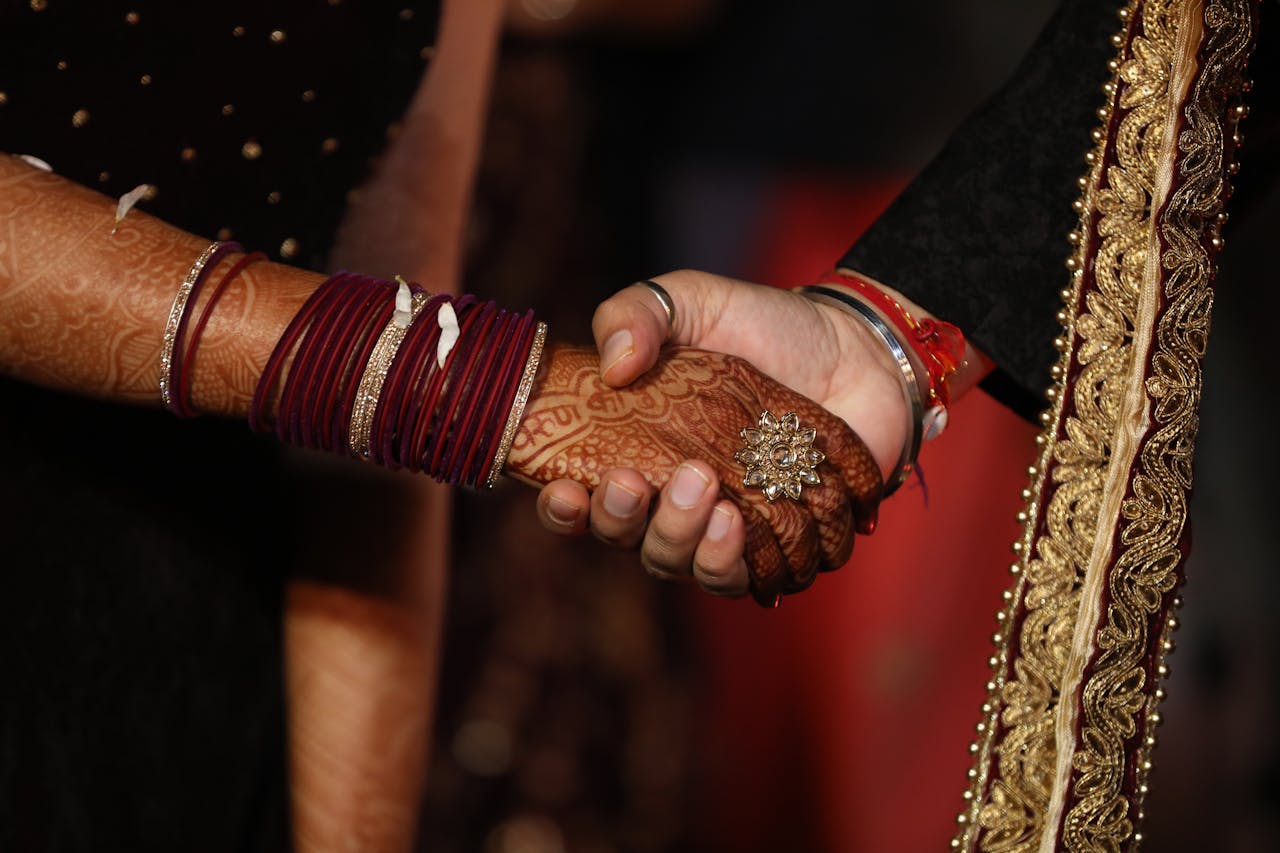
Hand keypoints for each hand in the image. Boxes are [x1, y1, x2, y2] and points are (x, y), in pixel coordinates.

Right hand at [504, 343, 881, 605]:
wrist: (853, 349)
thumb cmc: (764, 328)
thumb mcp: (693, 299)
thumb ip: (637, 312)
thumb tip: (612, 366)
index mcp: (638, 453)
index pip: (581, 502)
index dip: (563, 510)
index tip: (562, 488)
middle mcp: (675, 503)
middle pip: (630, 541)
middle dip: (624, 521)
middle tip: (638, 479)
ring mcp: (727, 531)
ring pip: (682, 567)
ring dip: (680, 539)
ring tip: (704, 493)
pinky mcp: (781, 546)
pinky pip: (747, 580)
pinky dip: (733, 561)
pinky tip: (737, 522)